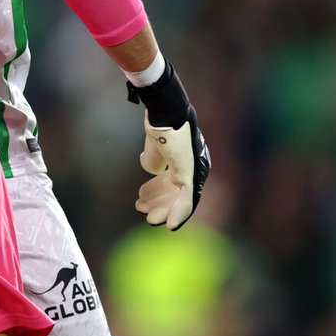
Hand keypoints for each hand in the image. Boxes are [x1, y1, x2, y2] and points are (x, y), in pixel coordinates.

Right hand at [126, 63, 209, 229]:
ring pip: (181, 200)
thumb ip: (155, 158)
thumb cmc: (160, 122)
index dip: (157, 191)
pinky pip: (187, 201)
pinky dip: (179, 214)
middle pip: (177, 192)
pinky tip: (169, 224)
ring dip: (164, 211)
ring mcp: (195, 171)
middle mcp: (195, 166)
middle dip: (159, 203)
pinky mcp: (192, 176)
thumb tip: (151, 169)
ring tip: (148, 217)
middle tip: (142, 209)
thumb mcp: (155, 145)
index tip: (140, 196)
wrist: (164, 111)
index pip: (174, 182)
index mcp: (186, 158)